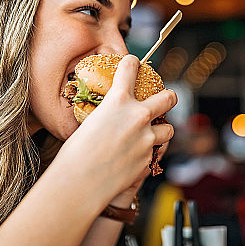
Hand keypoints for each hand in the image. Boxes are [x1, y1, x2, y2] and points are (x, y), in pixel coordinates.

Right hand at [51, 55, 176, 211]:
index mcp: (118, 101)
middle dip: (169, 97)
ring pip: (169, 129)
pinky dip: (149, 153)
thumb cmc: (75, 154)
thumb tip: (111, 117)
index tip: (134, 63)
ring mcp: (147, 139)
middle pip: (167, 98)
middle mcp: (137, 116)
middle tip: (167, 98)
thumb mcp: (90, 123)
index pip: (129, 69)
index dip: (132, 64)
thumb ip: (107, 115)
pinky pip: (155, 152)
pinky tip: (136, 157)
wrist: (81, 183)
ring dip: (161, 130)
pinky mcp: (148, 159)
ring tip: (152, 134)